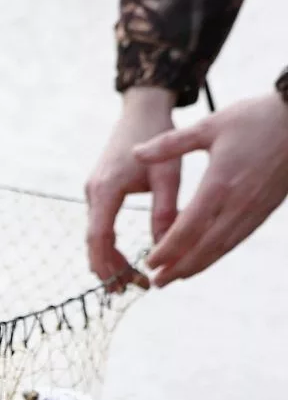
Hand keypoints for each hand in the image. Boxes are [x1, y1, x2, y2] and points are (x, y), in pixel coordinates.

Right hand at [84, 87, 177, 291]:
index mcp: (107, 189)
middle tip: (126, 290)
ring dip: (108, 259)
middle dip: (107, 268)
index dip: (108, 263)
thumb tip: (165, 246)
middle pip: (93, 241)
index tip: (121, 284)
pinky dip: (108, 245)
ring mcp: (93, 192)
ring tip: (127, 280)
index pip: (100, 236)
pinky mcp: (98, 191)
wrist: (141, 111)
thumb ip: (165, 211)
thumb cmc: (159, 137)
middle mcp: (93, 192)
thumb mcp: (169, 176)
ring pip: (95, 235)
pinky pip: (98, 226)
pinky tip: (122, 259)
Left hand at [134, 91, 287, 286]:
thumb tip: (134, 152)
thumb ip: (169, 143)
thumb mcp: (209, 125)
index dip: (167, 249)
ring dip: (199, 265)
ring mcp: (254, 208)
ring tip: (176, 277)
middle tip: (158, 282)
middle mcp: (238, 203)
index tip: (149, 262)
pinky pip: (238, 237)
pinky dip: (219, 252)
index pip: (188, 228)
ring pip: (223, 246)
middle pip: (204, 246)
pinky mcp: (265, 209)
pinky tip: (205, 258)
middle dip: (179, 267)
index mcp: (219, 184)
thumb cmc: (256, 118)